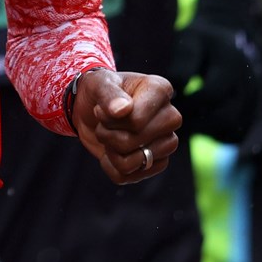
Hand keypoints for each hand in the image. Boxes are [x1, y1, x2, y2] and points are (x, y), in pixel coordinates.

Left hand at [72, 69, 181, 184]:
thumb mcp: (97, 84)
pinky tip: (111, 150)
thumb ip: (109, 94)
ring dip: (109, 149)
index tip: (102, 108)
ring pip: (131, 163)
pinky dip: (109, 165)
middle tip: (103, 121)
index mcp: (160, 90)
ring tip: (110, 134)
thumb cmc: (98, 91)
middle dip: (107, 134)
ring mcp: (167, 143)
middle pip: (133, 142)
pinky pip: (126, 177)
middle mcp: (170, 117)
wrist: (91, 108)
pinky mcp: (157, 164)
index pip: (136, 121)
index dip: (109, 119)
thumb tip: (122, 110)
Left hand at [169, 0, 261, 142]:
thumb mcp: (191, 40)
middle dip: (196, 121)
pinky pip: (237, 133)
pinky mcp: (254, 112)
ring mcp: (255, 100)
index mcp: (232, 62)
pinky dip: (217, 134)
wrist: (234, 36)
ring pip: (232, 128)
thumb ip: (183, 63)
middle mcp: (249, 83)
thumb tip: (174, 91)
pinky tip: (200, 124)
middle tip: (172, 119)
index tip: (168, 102)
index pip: (211, 93)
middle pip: (224, 116)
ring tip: (184, 121)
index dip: (187, 102)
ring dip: (207, 130)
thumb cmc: (204, 39)